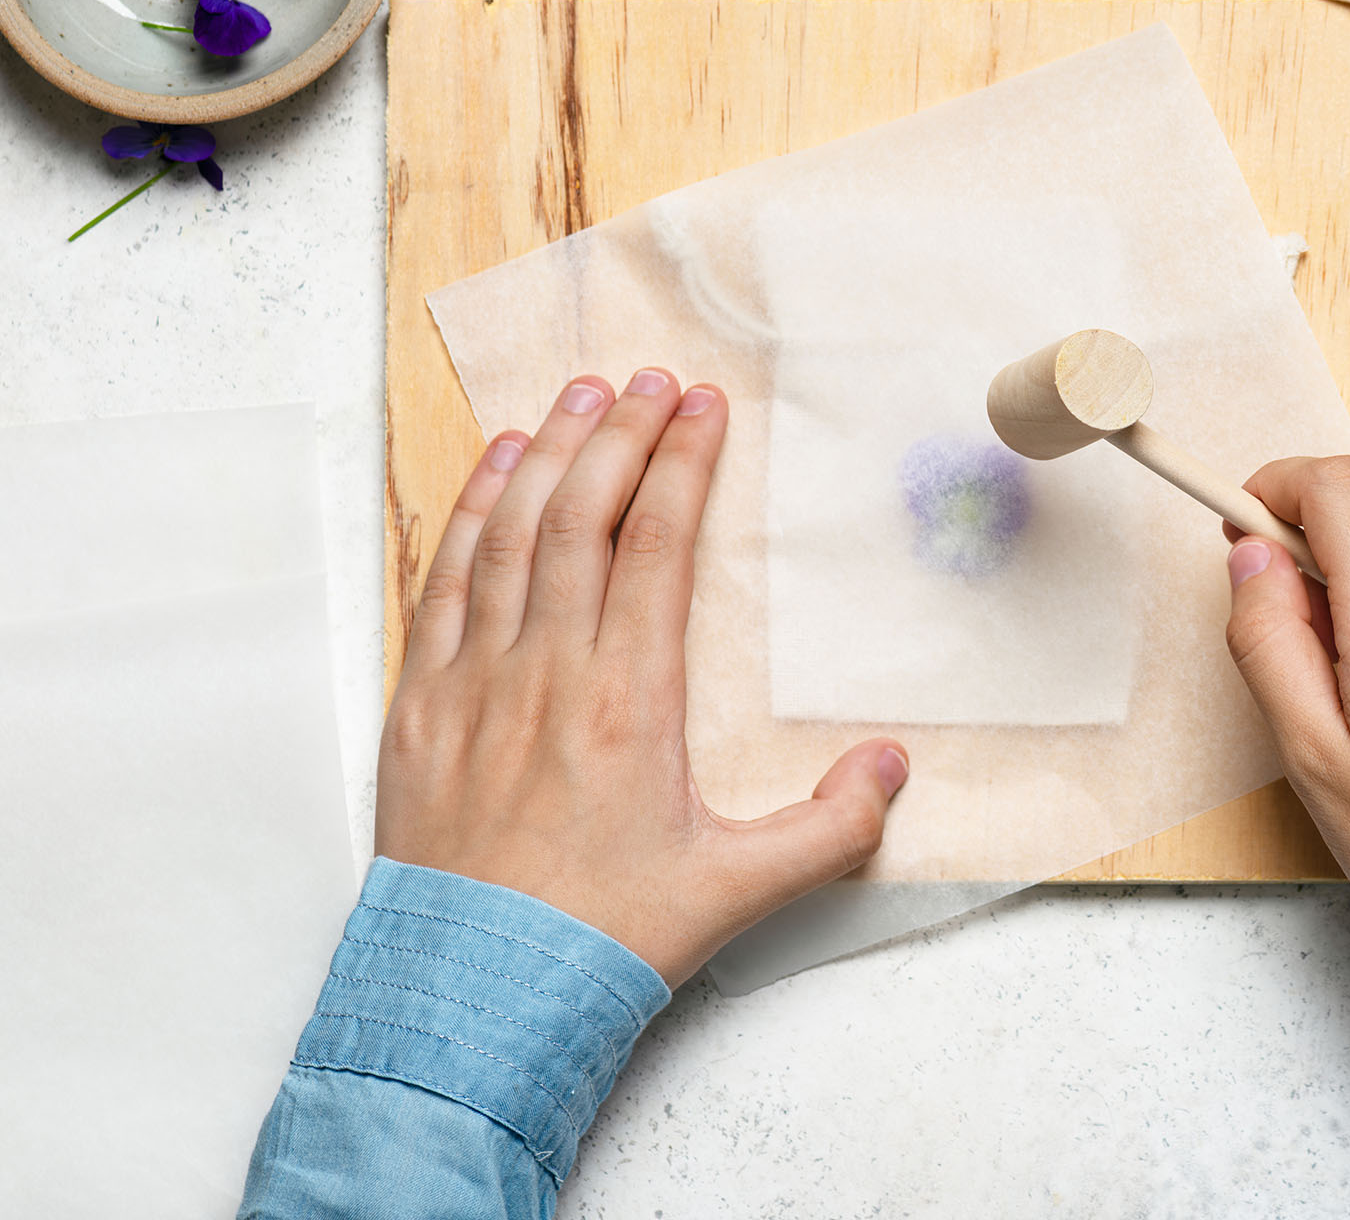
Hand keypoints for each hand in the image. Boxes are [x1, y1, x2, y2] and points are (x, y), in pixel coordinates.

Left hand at [376, 369, 909, 988]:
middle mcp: (548, 673)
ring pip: (509, 535)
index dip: (683, 466)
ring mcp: (475, 683)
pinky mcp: (422, 708)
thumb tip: (891, 767)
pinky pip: (443, 584)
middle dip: (620, 436)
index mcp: (629, 701)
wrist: (477, 1003)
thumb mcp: (739, 889)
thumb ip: (829, 826)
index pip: (656, 547)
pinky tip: (495, 472)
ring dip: (548, 456)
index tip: (703, 408)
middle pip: (583, 518)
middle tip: (651, 382)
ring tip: (581, 398)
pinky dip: (469, 516)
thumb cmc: (604, 940)